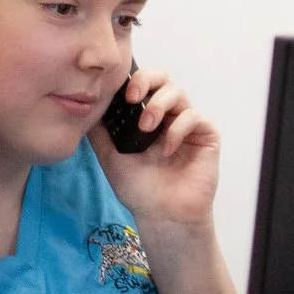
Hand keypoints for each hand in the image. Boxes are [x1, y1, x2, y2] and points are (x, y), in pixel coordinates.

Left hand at [94, 67, 220, 244]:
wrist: (161, 215)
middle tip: (132, 96)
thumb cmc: (139, 189)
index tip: (118, 92)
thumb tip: (87, 106)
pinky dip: (177, 129)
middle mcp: (168, 116)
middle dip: (147, 80)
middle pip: (163, 79)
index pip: (143, 85)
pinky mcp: (206, 135)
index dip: (132, 80)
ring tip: (146, 127)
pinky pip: (194, 117)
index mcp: (146, 117)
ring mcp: (187, 125)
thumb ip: (100, 131)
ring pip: (178, 92)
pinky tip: (166, 150)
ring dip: (158, 105)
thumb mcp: (110, 156)